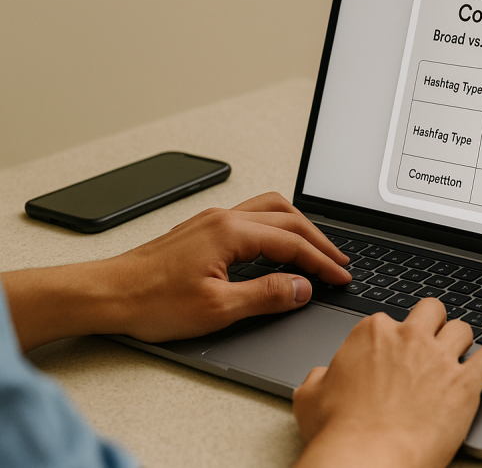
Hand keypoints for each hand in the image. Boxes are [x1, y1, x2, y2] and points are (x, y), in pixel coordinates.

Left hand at [2, 192, 349, 350]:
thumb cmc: (150, 301)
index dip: (321, 262)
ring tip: (316, 248)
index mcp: (231, 232)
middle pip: (287, 218)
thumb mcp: (217, 309)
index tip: (340, 277)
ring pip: (270, 209)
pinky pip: (251, 215)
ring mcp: (211, 220)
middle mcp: (223, 218)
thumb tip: (301, 287)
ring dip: (298, 227)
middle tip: (338, 263)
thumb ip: (266, 295)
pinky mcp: (202, 229)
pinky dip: (276, 227)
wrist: (105, 294)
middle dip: (318, 241)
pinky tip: (276, 245)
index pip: (292, 243)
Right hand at [292, 298, 481, 467]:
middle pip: (432, 310)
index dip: (393, 338)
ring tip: (460, 358)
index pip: (389, 320)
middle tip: (431, 342)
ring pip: (464, 329)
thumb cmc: (338, 432)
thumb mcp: (310, 398)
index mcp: (373, 334)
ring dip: (463, 343)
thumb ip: (319, 378)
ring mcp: (439, 358)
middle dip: (434, 323)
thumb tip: (322, 375)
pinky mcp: (465, 384)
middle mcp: (409, 337)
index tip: (394, 354)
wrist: (366, 459)